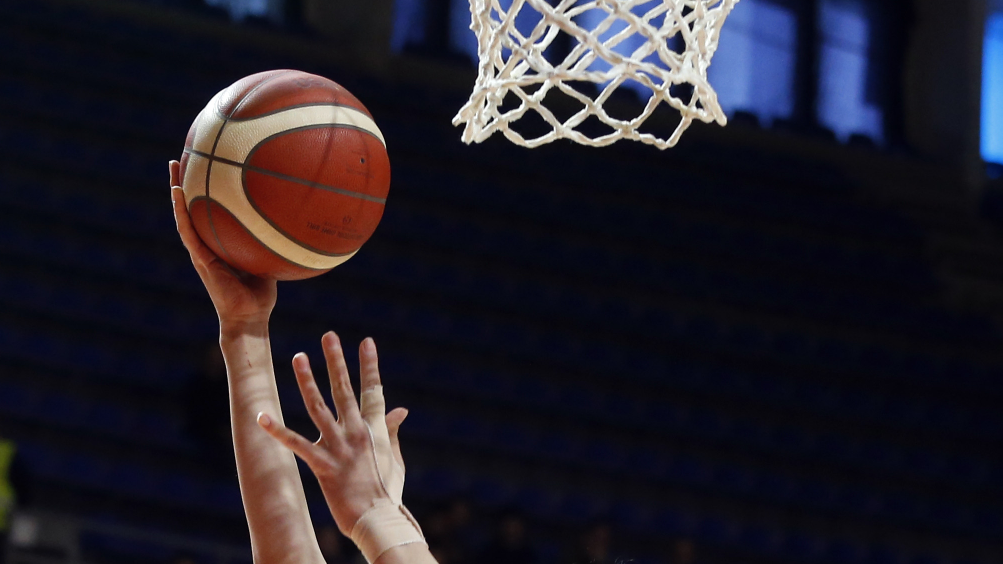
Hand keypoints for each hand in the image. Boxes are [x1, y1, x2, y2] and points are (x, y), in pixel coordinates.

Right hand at [170, 160, 276, 326]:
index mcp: (219, 244)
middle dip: (188, 181)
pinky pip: (188, 231)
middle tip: (185, 156)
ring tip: (175, 165)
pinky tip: (177, 192)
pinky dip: (181, 211)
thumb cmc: (261, 294)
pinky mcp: (200, 259)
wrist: (250, 317)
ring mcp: (201, 251)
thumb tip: (290, 218)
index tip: (206, 165)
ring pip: (184, 215)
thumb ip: (270, 240)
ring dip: (177, 190)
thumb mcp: (268, 259)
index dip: (205, 190)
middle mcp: (207, 244)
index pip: (209, 211)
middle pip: (193, 207)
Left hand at [257, 332, 408, 534]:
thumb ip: (392, 431)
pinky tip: (261, 416)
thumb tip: (400, 409)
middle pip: (344, 389)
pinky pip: (295, 444)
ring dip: (307, 380)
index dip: (369, 365)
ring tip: (298, 357)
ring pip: (319, 406)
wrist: (377, 517)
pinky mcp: (321, 464)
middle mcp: (356, 431)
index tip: (366, 341)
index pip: (373, 389)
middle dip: (336, 360)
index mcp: (376, 428)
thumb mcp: (395, 457)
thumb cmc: (387, 490)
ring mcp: (338, 446)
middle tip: (329, 336)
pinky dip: (277, 430)